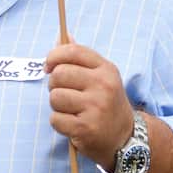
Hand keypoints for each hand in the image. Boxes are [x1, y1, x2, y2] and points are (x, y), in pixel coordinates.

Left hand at [45, 42, 135, 170]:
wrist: (124, 138)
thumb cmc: (106, 102)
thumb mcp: (101, 76)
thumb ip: (80, 57)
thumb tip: (62, 35)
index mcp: (106, 69)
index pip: (73, 52)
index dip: (54, 56)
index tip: (48, 66)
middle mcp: (103, 86)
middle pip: (59, 74)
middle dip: (54, 84)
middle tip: (63, 92)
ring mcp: (95, 107)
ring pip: (55, 97)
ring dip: (56, 105)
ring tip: (70, 110)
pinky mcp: (86, 128)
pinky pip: (55, 119)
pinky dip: (59, 123)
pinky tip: (72, 124)